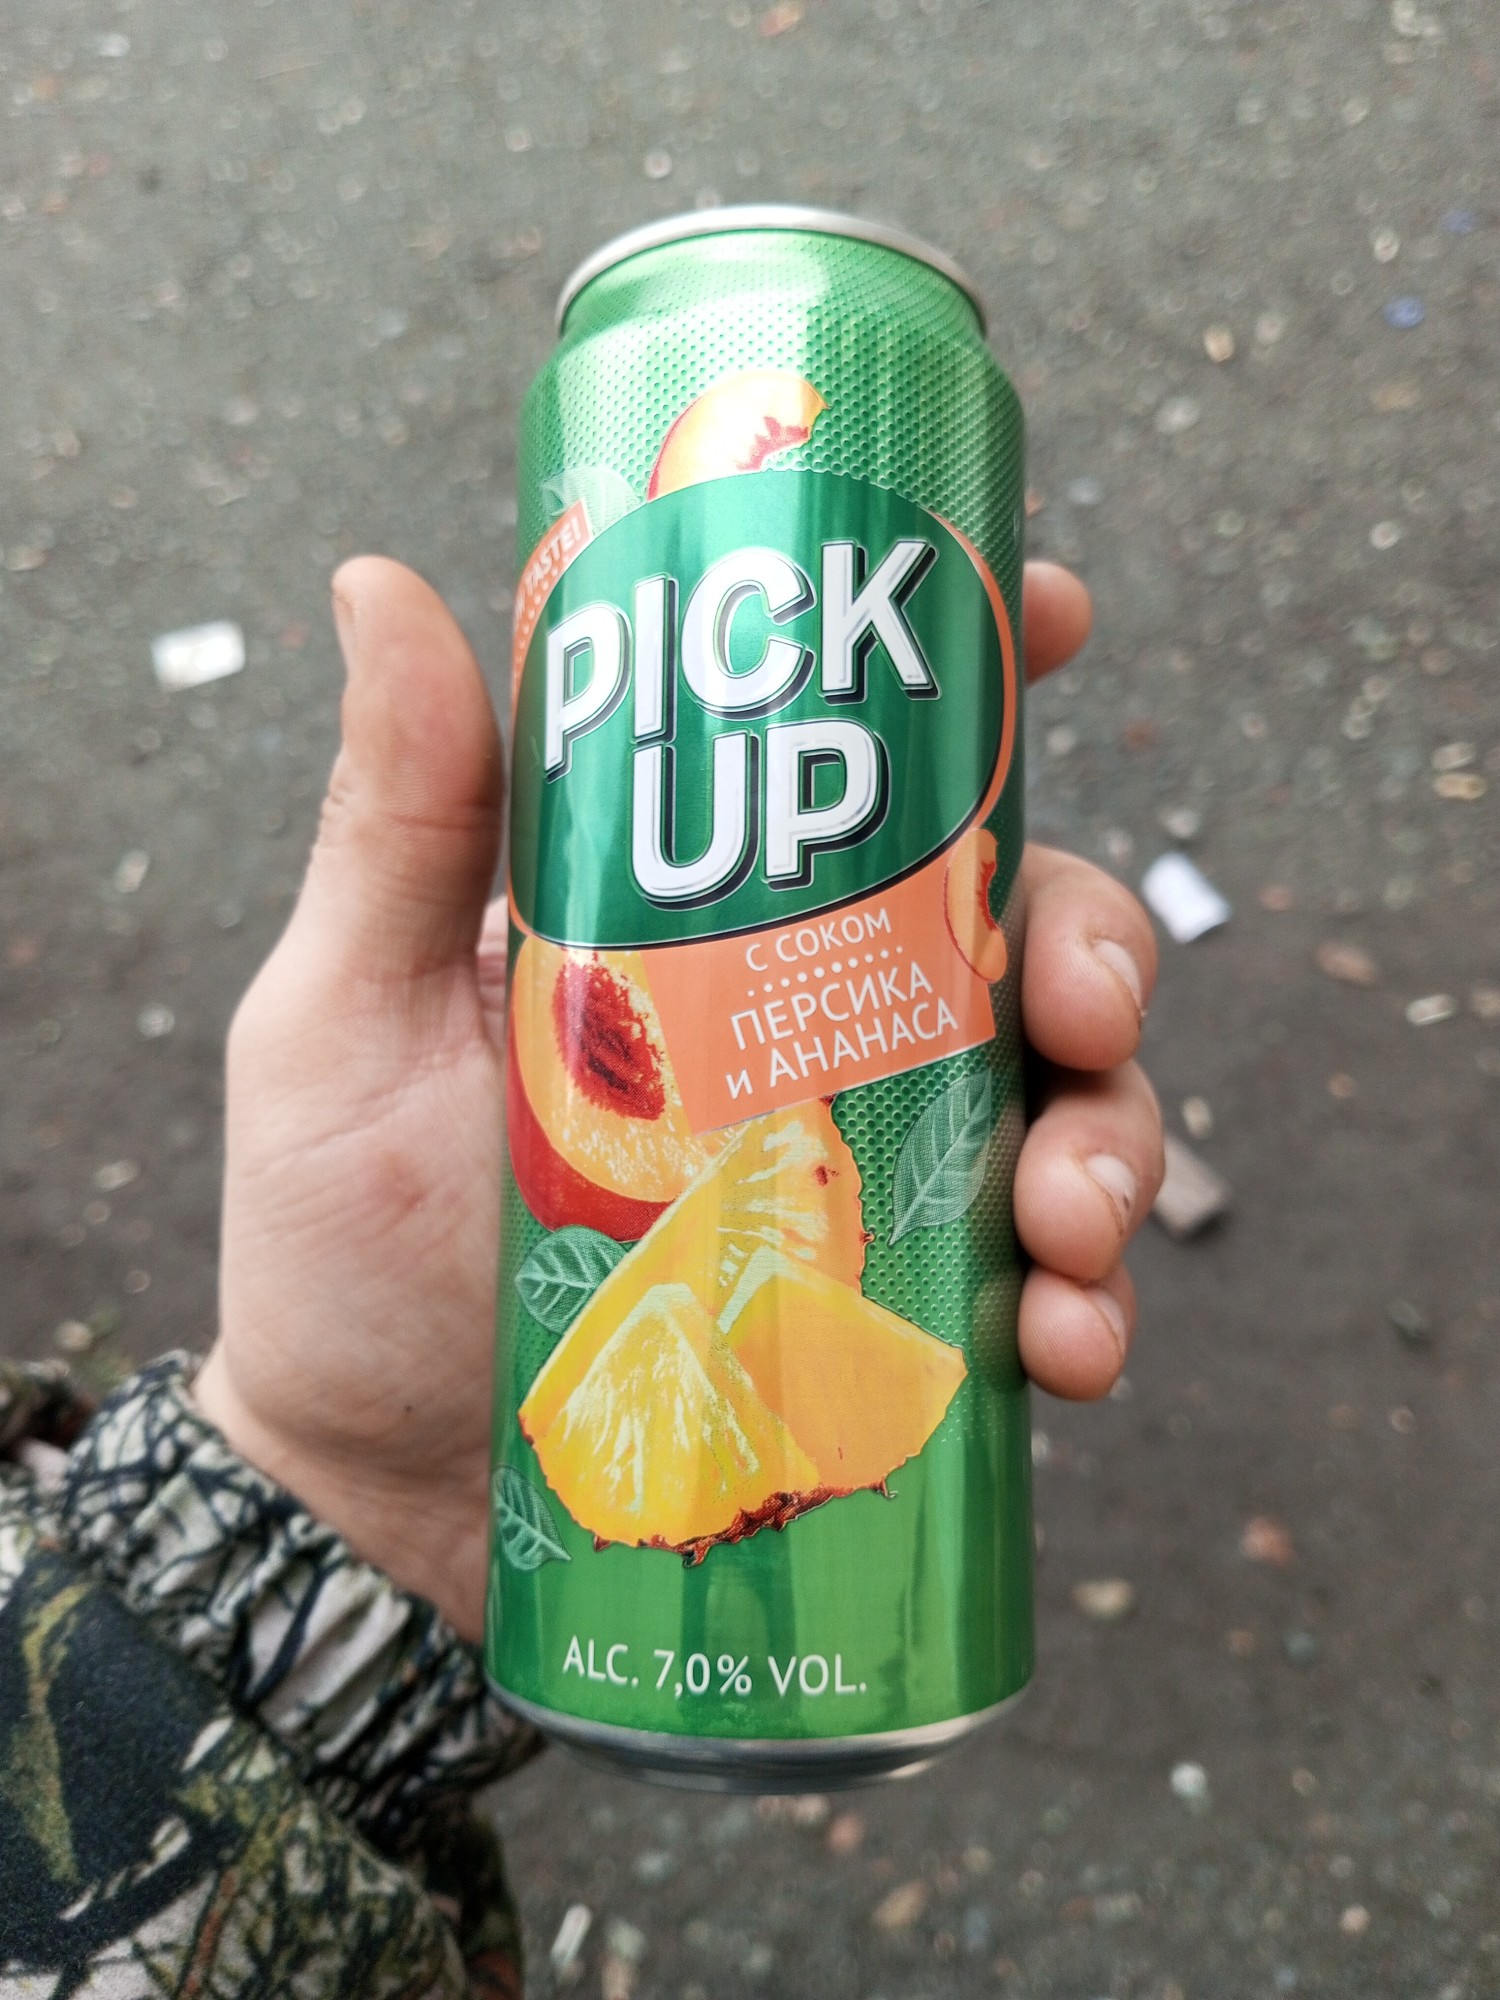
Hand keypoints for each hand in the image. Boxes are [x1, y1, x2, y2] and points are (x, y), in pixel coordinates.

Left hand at [195, 556, 1161, 1639]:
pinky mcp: (897, 1321)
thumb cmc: (342, 1253)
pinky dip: (1085, 1307)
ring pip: (1062, 1104)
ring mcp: (866, 1175)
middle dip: (1096, 944)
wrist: (379, 1504)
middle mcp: (805, 1030)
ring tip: (1072, 1220)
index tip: (1058, 623)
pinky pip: (1037, 1290)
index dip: (981, 682)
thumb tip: (380, 580)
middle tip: (1085, 1008)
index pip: (863, 773)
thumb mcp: (351, 1022)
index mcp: (699, 926)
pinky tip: (1066, 1343)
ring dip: (1114, 1139)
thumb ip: (396, 825)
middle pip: (1011, 932)